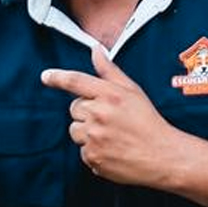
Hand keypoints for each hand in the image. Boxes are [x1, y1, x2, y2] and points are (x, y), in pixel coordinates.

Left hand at [42, 45, 178, 187]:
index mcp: (110, 95)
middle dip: (86, 112)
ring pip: (75, 130)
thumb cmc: (148, 121)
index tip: (46, 76)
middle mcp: (99, 114)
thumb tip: (96, 50)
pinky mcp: (92, 157)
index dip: (57, 77)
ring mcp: (94, 137)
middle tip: (109, 119)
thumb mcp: (132, 91)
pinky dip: (94, 151)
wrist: (162, 155)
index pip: (76, 81)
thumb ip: (109, 70)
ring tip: (111, 135)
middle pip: (74, 108)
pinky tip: (112, 149)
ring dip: (87, 132)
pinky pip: (82, 150)